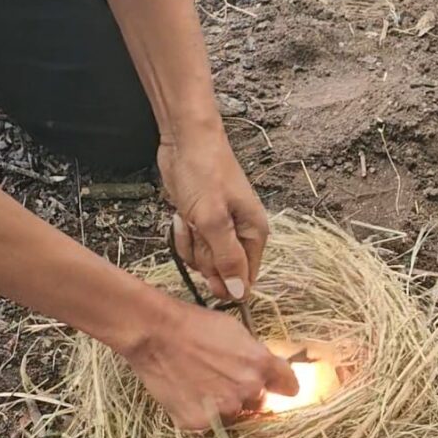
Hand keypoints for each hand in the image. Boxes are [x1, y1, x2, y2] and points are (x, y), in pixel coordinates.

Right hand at [125, 294, 297, 429]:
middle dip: (248, 393)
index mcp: (262, 366)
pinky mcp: (199, 423)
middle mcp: (249, 390)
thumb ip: (257, 356)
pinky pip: (208, 423)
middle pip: (259, 402)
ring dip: (224, 404)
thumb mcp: (238, 333)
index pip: (290, 387)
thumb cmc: (197, 326)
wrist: (158, 334)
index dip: (282, 385)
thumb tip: (268, 371)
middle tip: (225, 378)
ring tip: (202, 383)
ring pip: (233, 414)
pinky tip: (189, 392)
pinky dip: (201, 412)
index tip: (277, 386)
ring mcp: (224, 410)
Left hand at [158, 121, 267, 301]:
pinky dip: (183, 235)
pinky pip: (192, 245)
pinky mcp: (203, 223)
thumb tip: (241, 294)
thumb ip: (227, 258)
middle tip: (200, 229)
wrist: (186, 142)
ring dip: (191, 245)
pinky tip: (183, 215)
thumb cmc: (204, 174)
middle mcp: (242, 234)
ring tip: (191, 218)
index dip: (225, 281)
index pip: (246, 279)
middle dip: (204, 257)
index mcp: (255, 234)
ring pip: (204, 260)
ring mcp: (221, 229)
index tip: (207, 270)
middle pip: (222, 272)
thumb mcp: (214, 220)